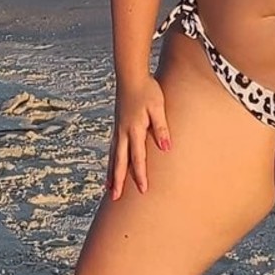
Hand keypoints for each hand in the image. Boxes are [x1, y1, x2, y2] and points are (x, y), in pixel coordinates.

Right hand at [106, 75, 171, 199]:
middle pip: (120, 161)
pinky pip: (113, 149)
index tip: (143, 190)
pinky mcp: (117, 126)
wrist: (130, 75)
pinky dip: (111, 161)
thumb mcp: (158, 107)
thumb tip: (166, 148)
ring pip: (113, 156)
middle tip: (115, 199)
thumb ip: (162, 128)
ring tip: (109, 190)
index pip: (138, 157)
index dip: (141, 174)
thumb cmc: (148, 90)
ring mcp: (118, 129)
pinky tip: (111, 167)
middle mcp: (123, 132)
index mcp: (134, 129)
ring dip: (111, 174)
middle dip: (118, 181)